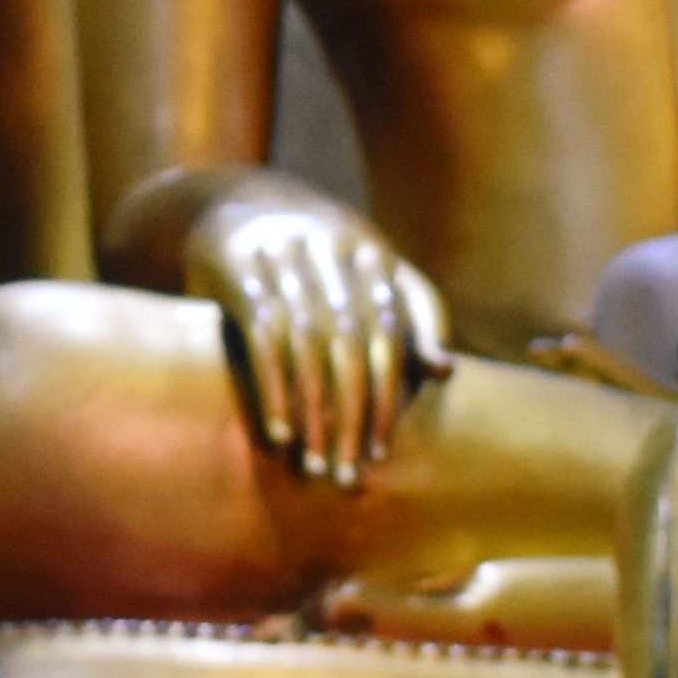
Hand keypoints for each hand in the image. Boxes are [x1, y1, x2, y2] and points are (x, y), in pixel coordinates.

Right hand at [182, 187, 445, 487]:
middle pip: (350, 343)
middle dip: (352, 415)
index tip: (379, 451)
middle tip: (347, 472)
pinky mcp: (234, 263)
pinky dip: (273, 391)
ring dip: (312, 413)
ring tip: (314, 464)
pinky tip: (279, 433)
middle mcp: (328, 243)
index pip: (388, 334)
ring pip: (307, 345)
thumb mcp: (365, 277)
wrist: (232, 204)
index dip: (387, 396)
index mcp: (369, 249)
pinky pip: (260, 337)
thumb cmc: (316, 260)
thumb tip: (445, 370)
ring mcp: (280, 250)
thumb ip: (409, 318)